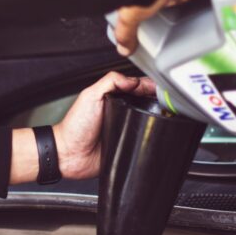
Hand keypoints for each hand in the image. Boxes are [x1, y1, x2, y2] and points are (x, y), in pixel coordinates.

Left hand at [9, 72, 155, 183]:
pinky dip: (149, 137)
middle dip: (157, 100)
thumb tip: (132, 80)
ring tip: (164, 114)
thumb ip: (109, 82)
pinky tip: (155, 132)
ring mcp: (125, 128)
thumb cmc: (75, 127)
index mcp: (112, 98)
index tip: (159, 87)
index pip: (136, 87)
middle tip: (165, 101)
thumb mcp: (90, 96)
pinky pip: (143, 140)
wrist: (70, 154)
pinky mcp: (128, 145)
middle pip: (145, 102)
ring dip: (156, 118)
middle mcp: (121, 112)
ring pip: (148, 121)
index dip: (149, 86)